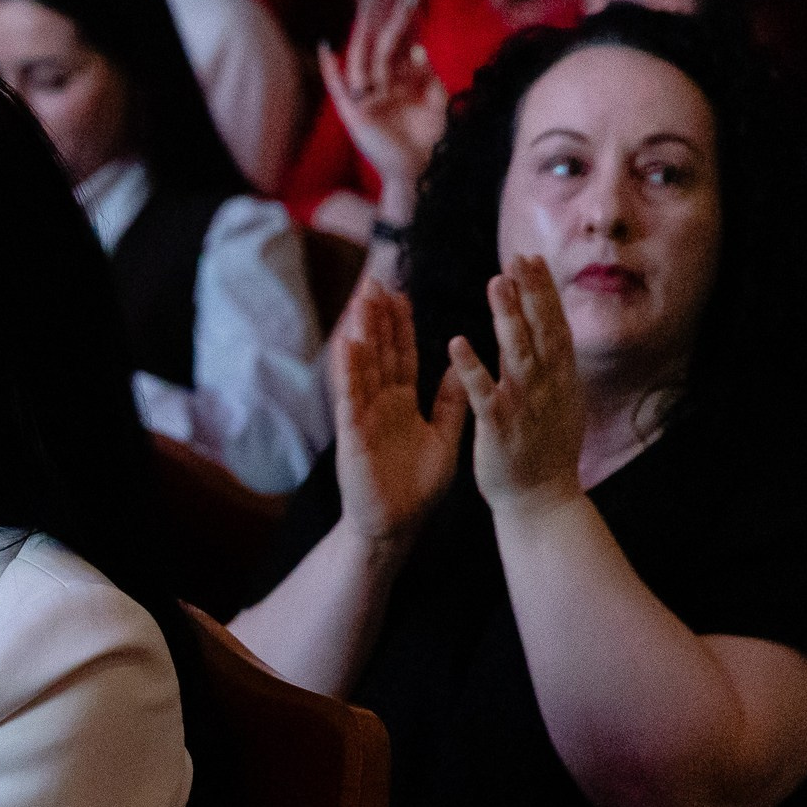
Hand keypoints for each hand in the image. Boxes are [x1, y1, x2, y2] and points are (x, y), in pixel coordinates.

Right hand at [317, 0, 447, 211]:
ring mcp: (367, 101)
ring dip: (367, 37)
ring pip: (365, 62)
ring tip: (371, 12)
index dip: (409, 28)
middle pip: (386, 50)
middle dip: (396, 24)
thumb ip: (429, 76)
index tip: (416, 3)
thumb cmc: (433, 141)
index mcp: (404, 86)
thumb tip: (417, 49)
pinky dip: (330, 70)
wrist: (423, 172)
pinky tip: (325, 47)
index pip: (403, 49)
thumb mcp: (438, 102)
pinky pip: (338, 89)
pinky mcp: (354, 115)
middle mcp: (384, 89)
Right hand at [328, 277, 468, 545]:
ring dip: (361, 334)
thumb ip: (449, 403)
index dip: (401, 326)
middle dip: (377, 318)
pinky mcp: (353, 436)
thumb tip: (459, 368)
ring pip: (363, 368)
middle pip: (380, 353)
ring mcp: (363, 418)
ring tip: (361, 301)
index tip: (401, 293)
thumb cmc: (417, 488)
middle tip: (375, 280)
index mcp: (403, 404)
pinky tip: (347, 345)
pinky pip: (350, 399)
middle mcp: (380, 404)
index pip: (402, 355)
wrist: (395, 525)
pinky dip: (348, 372)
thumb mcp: (443, 438)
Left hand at [446, 257, 585, 518]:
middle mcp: (548, 387)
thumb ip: (551, 368)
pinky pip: (482, 393)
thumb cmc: (547, 452)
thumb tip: (549, 335)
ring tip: (495, 283)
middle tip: (519, 258)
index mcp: (561, 380)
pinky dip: (471, 367)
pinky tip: (456, 342)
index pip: (555, 327)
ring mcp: (525, 406)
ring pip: (516, 353)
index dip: (545, 293)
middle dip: (531, 293)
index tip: (533, 260)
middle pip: (541, 331)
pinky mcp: (499, 427)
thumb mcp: (560, 403)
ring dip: (507, 317)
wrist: (542, 500)